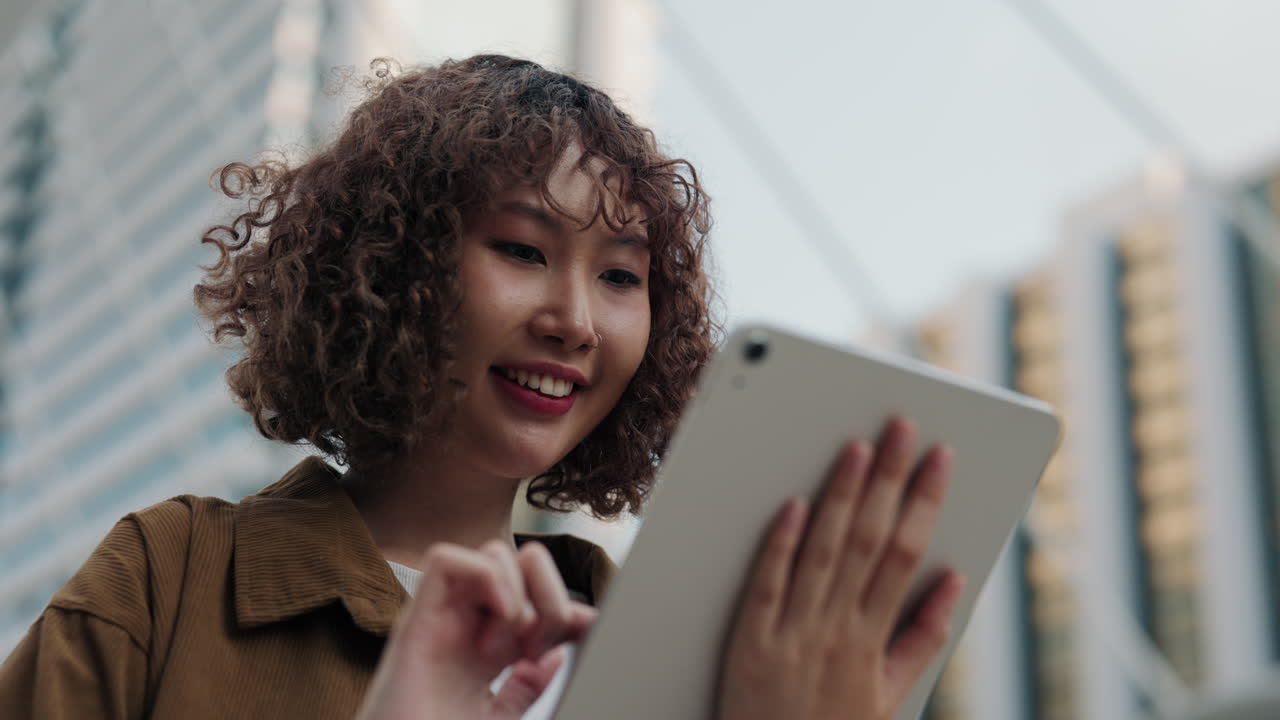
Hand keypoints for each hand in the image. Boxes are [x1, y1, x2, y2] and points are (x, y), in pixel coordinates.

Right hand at [357, 539, 595, 719]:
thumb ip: (524, 690)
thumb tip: (554, 656)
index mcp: (485, 651)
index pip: (534, 601)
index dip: (567, 606)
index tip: (590, 631)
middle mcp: (464, 628)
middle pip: (519, 563)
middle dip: (547, 594)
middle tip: (538, 645)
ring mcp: (439, 620)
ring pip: (491, 553)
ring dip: (518, 591)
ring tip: (510, 644)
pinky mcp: (413, 620)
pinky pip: (448, 560)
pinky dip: (486, 577)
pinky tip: (498, 619)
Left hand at [717, 418, 965, 719]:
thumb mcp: (890, 697)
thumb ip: (922, 639)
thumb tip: (954, 582)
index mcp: (873, 638)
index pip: (907, 552)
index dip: (925, 499)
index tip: (940, 456)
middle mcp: (838, 628)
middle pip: (870, 539)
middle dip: (889, 476)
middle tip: (900, 425)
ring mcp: (794, 632)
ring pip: (823, 551)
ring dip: (841, 495)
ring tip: (856, 447)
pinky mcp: (751, 641)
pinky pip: (768, 584)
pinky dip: (783, 543)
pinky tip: (795, 503)